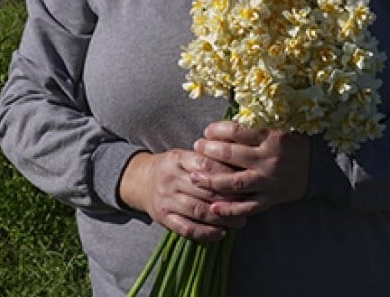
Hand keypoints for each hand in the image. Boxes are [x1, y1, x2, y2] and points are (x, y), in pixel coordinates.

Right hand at [119, 149, 246, 243]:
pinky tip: (221, 233)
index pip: (206, 165)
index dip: (227, 173)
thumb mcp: (184, 156)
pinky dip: (206, 233)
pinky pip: (187, 229)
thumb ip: (205, 159)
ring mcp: (166, 200)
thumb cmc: (171, 168)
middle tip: (249, 203)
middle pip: (205, 190)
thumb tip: (238, 166)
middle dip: (231, 198)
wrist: (140, 181)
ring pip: (199, 211)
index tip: (244, 180)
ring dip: (223, 218)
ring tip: (240, 220)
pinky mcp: (163, 218)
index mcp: (176, 159)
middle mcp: (170, 179)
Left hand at [190, 121, 310, 218]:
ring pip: (235, 182)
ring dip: (212, 180)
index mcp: (271, 137)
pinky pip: (249, 206)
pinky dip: (231, 209)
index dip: (217, 130)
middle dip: (209, 151)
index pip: (237, 131)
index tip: (207, 131)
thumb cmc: (294, 142)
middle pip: (231, 155)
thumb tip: (226, 119)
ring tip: (194, 176)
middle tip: (196, 147)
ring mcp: (269, 180)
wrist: (321, 166)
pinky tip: (214, 208)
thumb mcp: (279, 125)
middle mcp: (268, 159)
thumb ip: (254, 123)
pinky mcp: (272, 197)